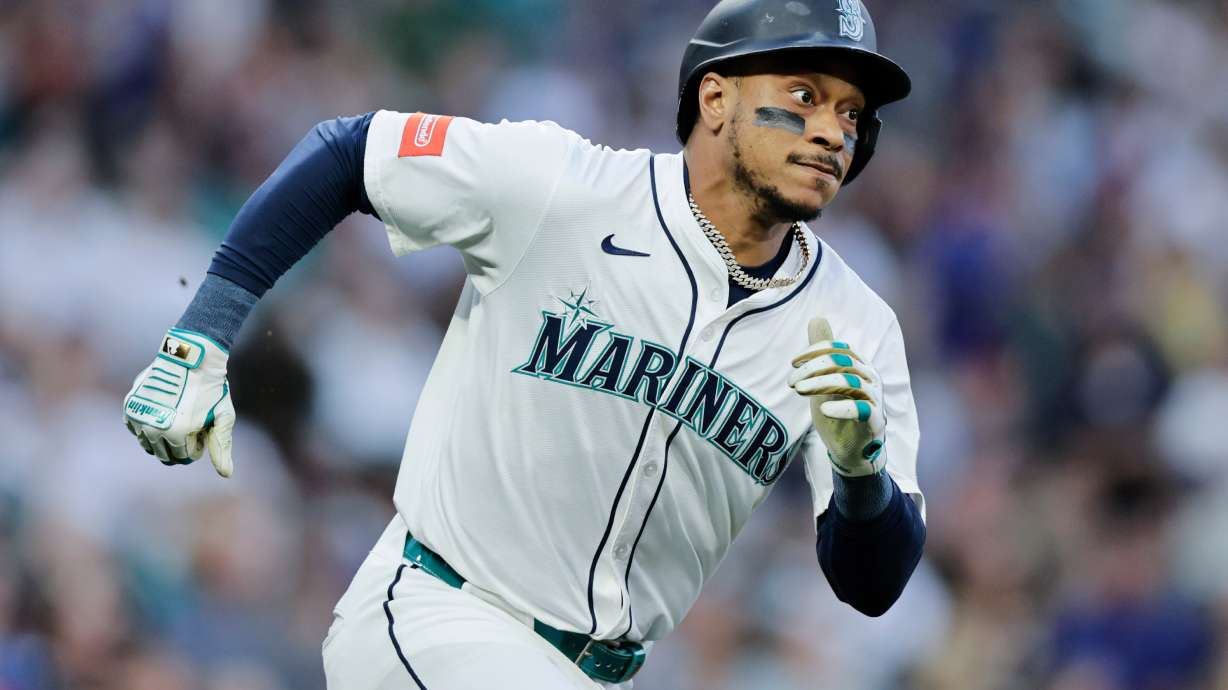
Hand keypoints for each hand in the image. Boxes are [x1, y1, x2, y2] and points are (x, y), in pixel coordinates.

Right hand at [122, 328, 234, 476]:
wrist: (190, 356)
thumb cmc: (211, 388)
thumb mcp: (222, 417)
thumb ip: (221, 447)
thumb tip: (226, 474)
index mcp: (176, 434)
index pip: (184, 458)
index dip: (197, 445)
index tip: (203, 429)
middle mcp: (152, 428)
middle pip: (164, 455)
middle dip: (180, 445)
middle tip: (192, 424)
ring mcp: (138, 417)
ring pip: (148, 444)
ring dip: (163, 437)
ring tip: (179, 416)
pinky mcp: (130, 406)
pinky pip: (136, 429)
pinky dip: (148, 426)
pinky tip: (163, 411)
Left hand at [788, 317, 885, 476]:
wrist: (850, 450)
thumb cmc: (838, 411)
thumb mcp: (824, 380)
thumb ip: (821, 353)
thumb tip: (816, 317)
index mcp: (859, 365)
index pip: (838, 348)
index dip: (814, 351)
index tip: (793, 362)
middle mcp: (870, 377)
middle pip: (843, 361)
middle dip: (813, 368)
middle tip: (791, 382)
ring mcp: (874, 398)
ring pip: (850, 381)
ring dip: (820, 383)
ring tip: (799, 391)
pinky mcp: (875, 421)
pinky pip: (862, 409)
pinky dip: (842, 408)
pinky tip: (823, 410)